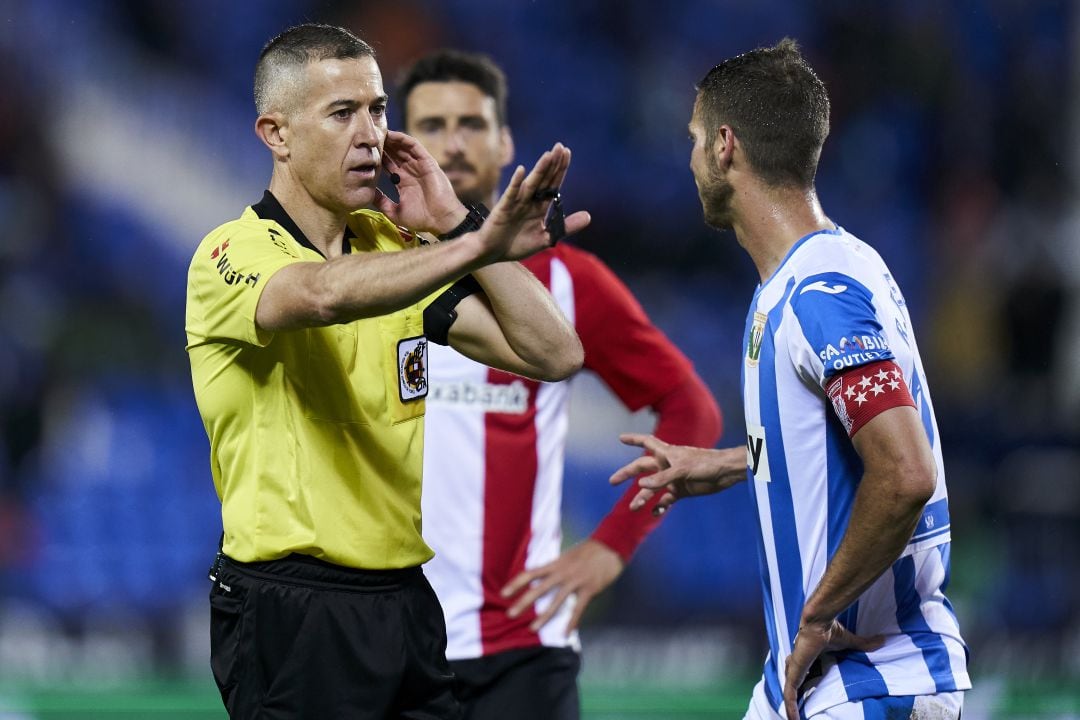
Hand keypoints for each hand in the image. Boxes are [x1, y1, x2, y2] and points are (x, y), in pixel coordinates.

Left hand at [373, 130, 467, 232]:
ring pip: (402, 148)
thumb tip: (366, 193)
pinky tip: (392, 134)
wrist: (440, 219)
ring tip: (377, 132)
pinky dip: (403, 139)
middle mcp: (410, 172)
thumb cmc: (421, 218)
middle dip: (382, 146)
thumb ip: (381, 201)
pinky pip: (414, 146)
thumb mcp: (394, 211)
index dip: (377, 159)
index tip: (363, 153)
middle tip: (367, 138)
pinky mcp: (427, 161)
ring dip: (390, 140)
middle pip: (394, 154)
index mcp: (403, 182)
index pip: (388, 166)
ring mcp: (419, 166)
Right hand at [474, 143, 590, 262]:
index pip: (552, 184)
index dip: (560, 170)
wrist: (493, 253)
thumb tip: (589, 216)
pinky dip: (516, 183)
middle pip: (543, 179)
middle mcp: (529, 201)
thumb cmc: (517, 244)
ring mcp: (516, 203)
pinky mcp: (504, 209)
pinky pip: (511, 194)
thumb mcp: (546, 238)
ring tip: (548, 155)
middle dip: (552, 164)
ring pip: (531, 184)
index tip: (567, 153)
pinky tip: (523, 171)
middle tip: (561, 146)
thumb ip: (566, 227)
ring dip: (539, 170)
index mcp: (539, 206)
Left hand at [500, 539, 623, 635]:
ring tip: (532, 629)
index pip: (531, 573)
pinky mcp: (588, 589)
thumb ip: (557, 566)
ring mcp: (575, 582)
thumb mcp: (568, 555)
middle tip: (510, 614)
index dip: (516, 583)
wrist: (610, 546)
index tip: (503, 593)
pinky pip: (577, 609)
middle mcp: (562, 573)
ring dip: (543, 616)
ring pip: (555, 602)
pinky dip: (572, 622)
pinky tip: (566, 633)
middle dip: (523, 602)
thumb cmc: (590, 550)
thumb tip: (545, 574)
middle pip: (538, 589)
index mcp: (556, 563)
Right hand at [609, 434, 743, 515]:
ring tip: (634, 507)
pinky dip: (659, 507)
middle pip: (641, 468)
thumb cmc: (705, 464)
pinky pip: (665, 500)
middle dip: (626, 474)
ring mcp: (672, 479)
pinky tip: (654, 513)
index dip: (633, 439)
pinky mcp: (681, 491)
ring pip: (651, 488)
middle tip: (612, 481)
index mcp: (666, 453)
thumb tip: (640, 485)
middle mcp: (666, 465)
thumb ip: (661, 478)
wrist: (725, 473)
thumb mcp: (682, 469)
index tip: (620, 438)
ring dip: (642, 497)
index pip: (647, 442)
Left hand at [783, 619, 882, 719]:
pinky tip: (793, 719)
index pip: (801, 672)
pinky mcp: (793, 673)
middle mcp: (797, 664)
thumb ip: (863, 644)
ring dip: (791, 707)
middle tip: (797, 713)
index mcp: (807, 657)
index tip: (806, 693)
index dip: (802, 683)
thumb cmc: (830, 630)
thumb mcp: (848, 642)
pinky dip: (790, 707)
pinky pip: (789, 694)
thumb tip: (882, 640)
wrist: (820, 624)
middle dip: (793, 698)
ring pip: (789, 692)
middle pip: (792, 683)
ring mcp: (794, 669)